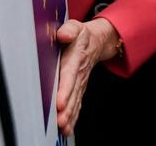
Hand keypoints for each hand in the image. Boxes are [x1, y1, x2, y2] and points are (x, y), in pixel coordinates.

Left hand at [55, 18, 119, 134]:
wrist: (96, 41)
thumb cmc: (81, 35)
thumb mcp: (75, 27)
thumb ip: (69, 30)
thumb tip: (63, 34)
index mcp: (75, 59)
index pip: (69, 76)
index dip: (65, 90)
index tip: (59, 102)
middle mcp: (78, 74)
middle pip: (73, 94)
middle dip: (67, 109)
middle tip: (59, 122)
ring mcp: (80, 83)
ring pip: (75, 102)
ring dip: (70, 116)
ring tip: (63, 128)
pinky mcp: (79, 89)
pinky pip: (77, 104)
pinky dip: (73, 117)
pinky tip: (67, 129)